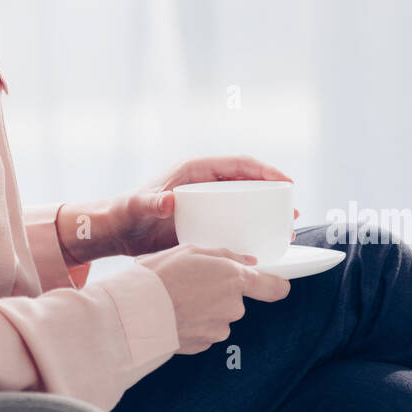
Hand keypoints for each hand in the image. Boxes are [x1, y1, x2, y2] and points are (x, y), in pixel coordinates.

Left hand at [55, 155, 298, 264]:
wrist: (117, 231)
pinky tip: (264, 247)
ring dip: (267, 214)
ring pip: (245, 202)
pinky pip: (235, 220)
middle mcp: (205, 182)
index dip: (266, 171)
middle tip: (293, 213)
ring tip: (286, 232)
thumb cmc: (126, 213)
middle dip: (275, 194)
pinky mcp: (206, 219)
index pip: (239, 164)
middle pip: (249, 183)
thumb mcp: (137, 207)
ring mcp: (207, 201)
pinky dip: (252, 229)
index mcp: (195, 170)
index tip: (286, 184)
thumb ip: (150, 203)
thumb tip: (168, 201)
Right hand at [137, 242, 290, 353]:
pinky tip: (174, 314)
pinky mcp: (202, 346)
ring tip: (177, 299)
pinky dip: (193, 324)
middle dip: (219, 293)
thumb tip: (246, 262)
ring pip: (219, 317)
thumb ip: (225, 256)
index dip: (277, 285)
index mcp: (234, 279)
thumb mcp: (191, 250)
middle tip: (192, 282)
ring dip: (204, 309)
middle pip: (236, 300)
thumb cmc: (160, 275)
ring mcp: (218, 330)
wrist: (136, 312)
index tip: (278, 284)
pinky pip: (204, 332)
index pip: (273, 287)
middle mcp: (232, 307)